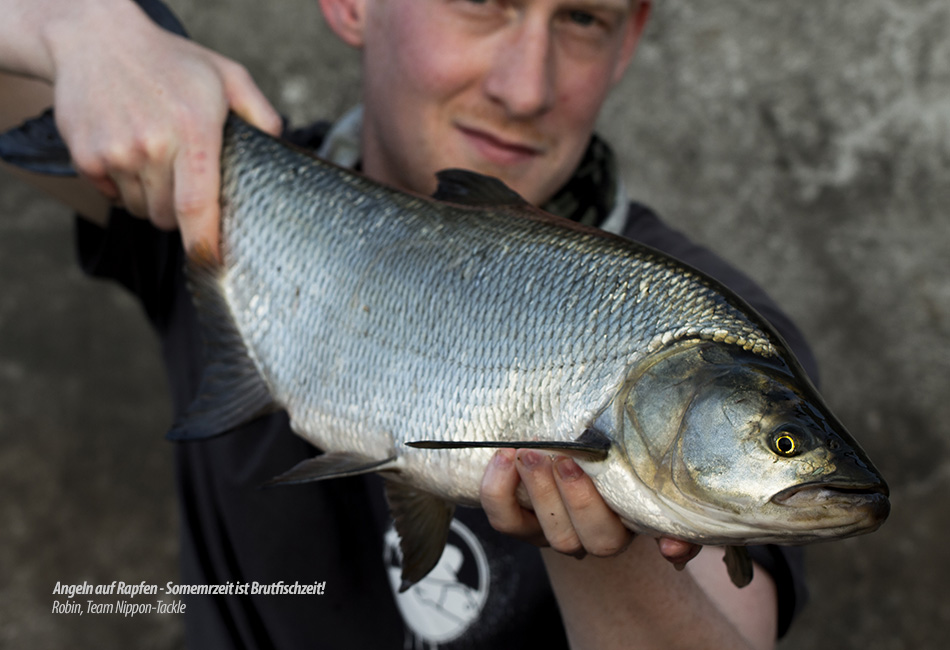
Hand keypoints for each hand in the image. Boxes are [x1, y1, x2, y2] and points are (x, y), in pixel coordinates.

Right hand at [43, 0, 281, 257]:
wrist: (93, 37)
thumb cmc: (170, 61)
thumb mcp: (226, 75)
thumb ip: (260, 112)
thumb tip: (278, 147)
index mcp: (192, 130)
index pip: (197, 205)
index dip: (204, 243)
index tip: (214, 268)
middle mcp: (152, 145)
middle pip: (168, 217)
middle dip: (179, 213)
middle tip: (183, 177)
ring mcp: (115, 152)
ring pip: (142, 209)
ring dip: (152, 197)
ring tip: (155, 155)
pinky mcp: (86, 157)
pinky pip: (114, 196)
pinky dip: (123, 185)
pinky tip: (128, 148)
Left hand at [480, 448, 700, 565]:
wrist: (584, 453)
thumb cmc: (623, 462)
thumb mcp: (650, 479)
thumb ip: (670, 511)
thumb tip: (674, 548)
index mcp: (621, 526)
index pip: (613, 537)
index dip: (610, 519)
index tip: (604, 483)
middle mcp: (584, 537)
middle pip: (575, 539)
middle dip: (569, 499)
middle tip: (562, 457)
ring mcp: (549, 531)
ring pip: (538, 530)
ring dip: (533, 490)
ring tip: (527, 452)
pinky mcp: (518, 521)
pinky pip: (503, 518)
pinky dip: (497, 489)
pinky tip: (503, 457)